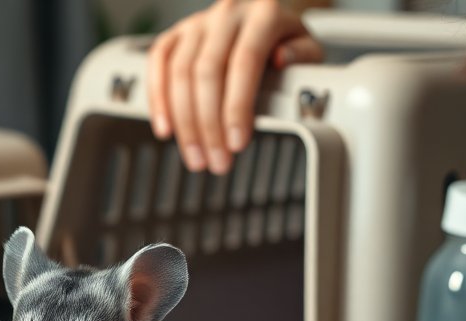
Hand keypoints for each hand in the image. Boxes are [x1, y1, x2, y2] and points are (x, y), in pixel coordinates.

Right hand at [148, 0, 323, 174]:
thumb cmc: (284, 38)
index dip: (237, 107)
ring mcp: (196, 23)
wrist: (261, 14)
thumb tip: (282, 61)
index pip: (244, 62)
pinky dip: (157, 99)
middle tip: (217, 161)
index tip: (237, 143)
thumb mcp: (308, 45)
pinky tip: (166, 129)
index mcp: (262, 14)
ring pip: (179, 74)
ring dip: (185, 124)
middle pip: (206, 72)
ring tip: (196, 157)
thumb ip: (302, 54)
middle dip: (209, 126)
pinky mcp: (175, 34)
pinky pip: (157, 64)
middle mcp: (226, 14)